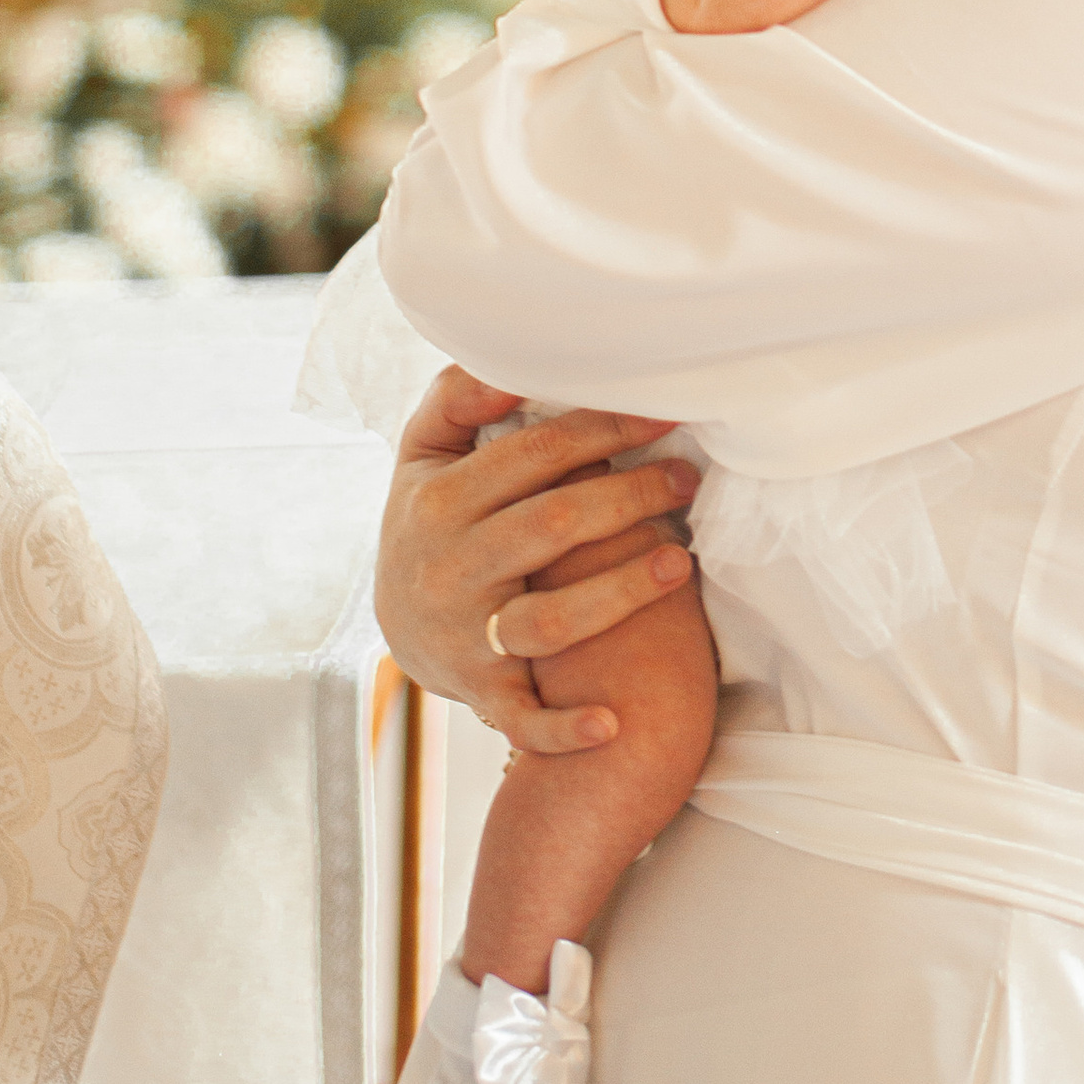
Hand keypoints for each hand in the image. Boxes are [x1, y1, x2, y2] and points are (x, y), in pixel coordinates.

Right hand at [375, 364, 701, 755]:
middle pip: (553, 526)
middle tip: (688, 481)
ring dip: (620, 593)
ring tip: (681, 562)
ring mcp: (465, 634)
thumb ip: (461, 398)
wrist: (395, 625)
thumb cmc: (432, 518)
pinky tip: (611, 724)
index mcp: (441, 499)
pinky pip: (521, 716)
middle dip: (630, 498)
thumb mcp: (426, 452)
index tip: (668, 413)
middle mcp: (450, 567)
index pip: (535, 455)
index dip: (606, 429)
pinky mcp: (480, 691)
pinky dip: (562, 727)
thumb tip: (508, 356)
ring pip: (548, 619)